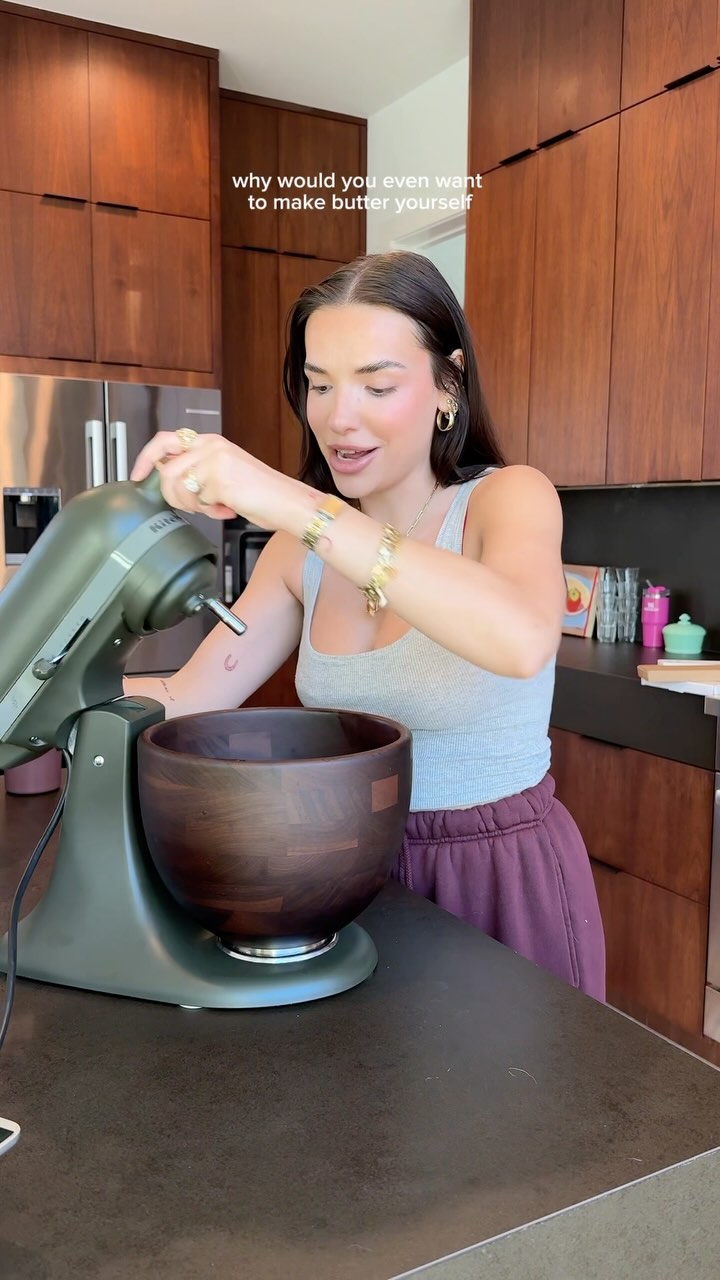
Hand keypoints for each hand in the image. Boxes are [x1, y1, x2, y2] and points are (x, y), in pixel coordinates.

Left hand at [130, 431, 297, 528]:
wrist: (288, 502)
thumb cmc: (262, 493)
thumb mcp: (224, 473)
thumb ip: (197, 472)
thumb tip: (168, 482)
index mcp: (210, 442)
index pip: (165, 440)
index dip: (145, 458)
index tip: (137, 475)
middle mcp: (210, 446)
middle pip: (167, 471)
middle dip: (173, 496)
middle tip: (191, 505)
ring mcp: (215, 461)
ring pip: (180, 489)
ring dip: (195, 506)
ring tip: (217, 506)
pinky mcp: (220, 479)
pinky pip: (199, 502)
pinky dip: (212, 512)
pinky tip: (229, 508)